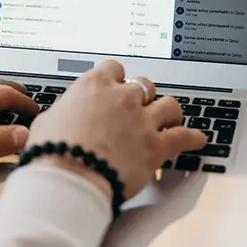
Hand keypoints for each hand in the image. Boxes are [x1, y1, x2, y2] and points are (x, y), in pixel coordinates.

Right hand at [26, 61, 206, 199]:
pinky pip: (184, 137)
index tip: (115, 86)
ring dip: (169, 112)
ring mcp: (142, 120)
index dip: (115, 79)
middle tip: (139, 106)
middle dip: (143, 95)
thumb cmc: (52, 150)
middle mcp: (122, 97)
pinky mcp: (156, 146)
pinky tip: (198, 139)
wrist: (68, 177)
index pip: (114, 68)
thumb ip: (64, 112)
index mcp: (95, 85)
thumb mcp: (48, 120)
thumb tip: (62, 116)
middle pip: (144, 84)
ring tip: (170, 118)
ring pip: (169, 106)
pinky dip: (193, 138)